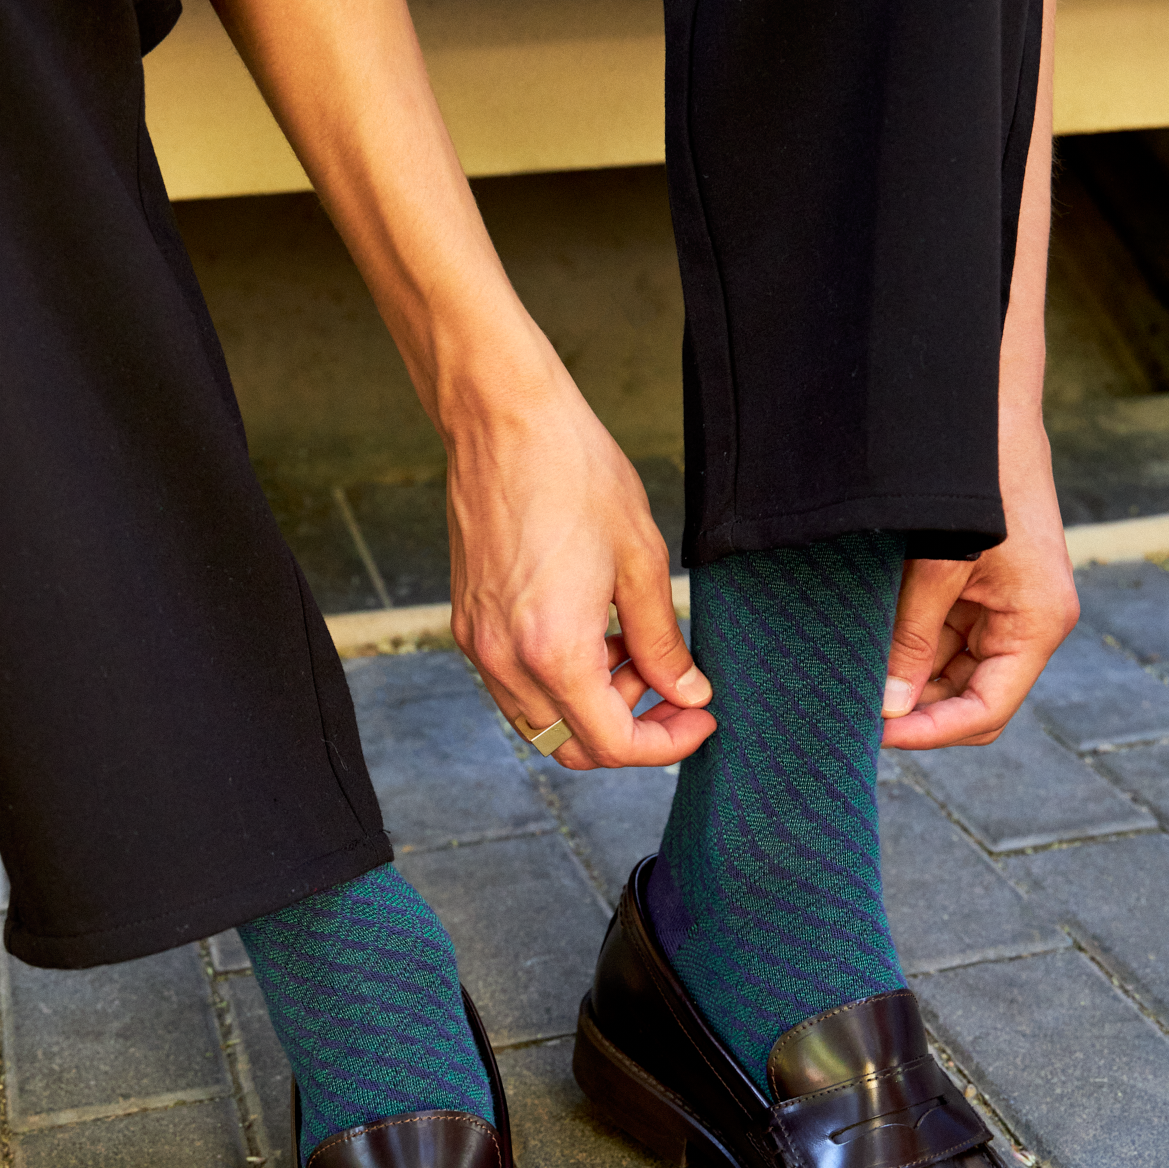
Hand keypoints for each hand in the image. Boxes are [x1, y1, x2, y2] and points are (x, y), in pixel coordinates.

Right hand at [445, 342, 715, 770]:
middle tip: (673, 691)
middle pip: (572, 747)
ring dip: (593, 708)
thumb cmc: (573, 473)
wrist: (502, 420)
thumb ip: (663, 641)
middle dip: (630, 731)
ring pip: (541, 722)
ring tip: (632, 652)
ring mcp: (479, 644)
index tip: (700, 716)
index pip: (613, 743)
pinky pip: (516, 686)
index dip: (667, 742)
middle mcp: (506, 660)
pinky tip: (594, 635)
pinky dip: (560, 683)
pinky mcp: (468, 623)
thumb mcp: (642, 560)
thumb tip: (686, 690)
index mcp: (554, 650)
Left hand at [880, 421, 1077, 748]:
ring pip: (950, 673)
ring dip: (906, 680)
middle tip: (855, 712)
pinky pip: (941, 640)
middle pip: (969, 700)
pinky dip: (906, 649)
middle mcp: (1027, 625)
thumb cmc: (977, 483)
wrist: (987, 414)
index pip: (986, 711)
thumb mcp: (938, 567)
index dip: (931, 732)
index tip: (878, 735)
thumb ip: (913, 639)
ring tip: (854, 677)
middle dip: (916, 710)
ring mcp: (1003, 611)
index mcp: (1037, 624)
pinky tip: (867, 648)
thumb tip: (889, 706)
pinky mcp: (979, 594)